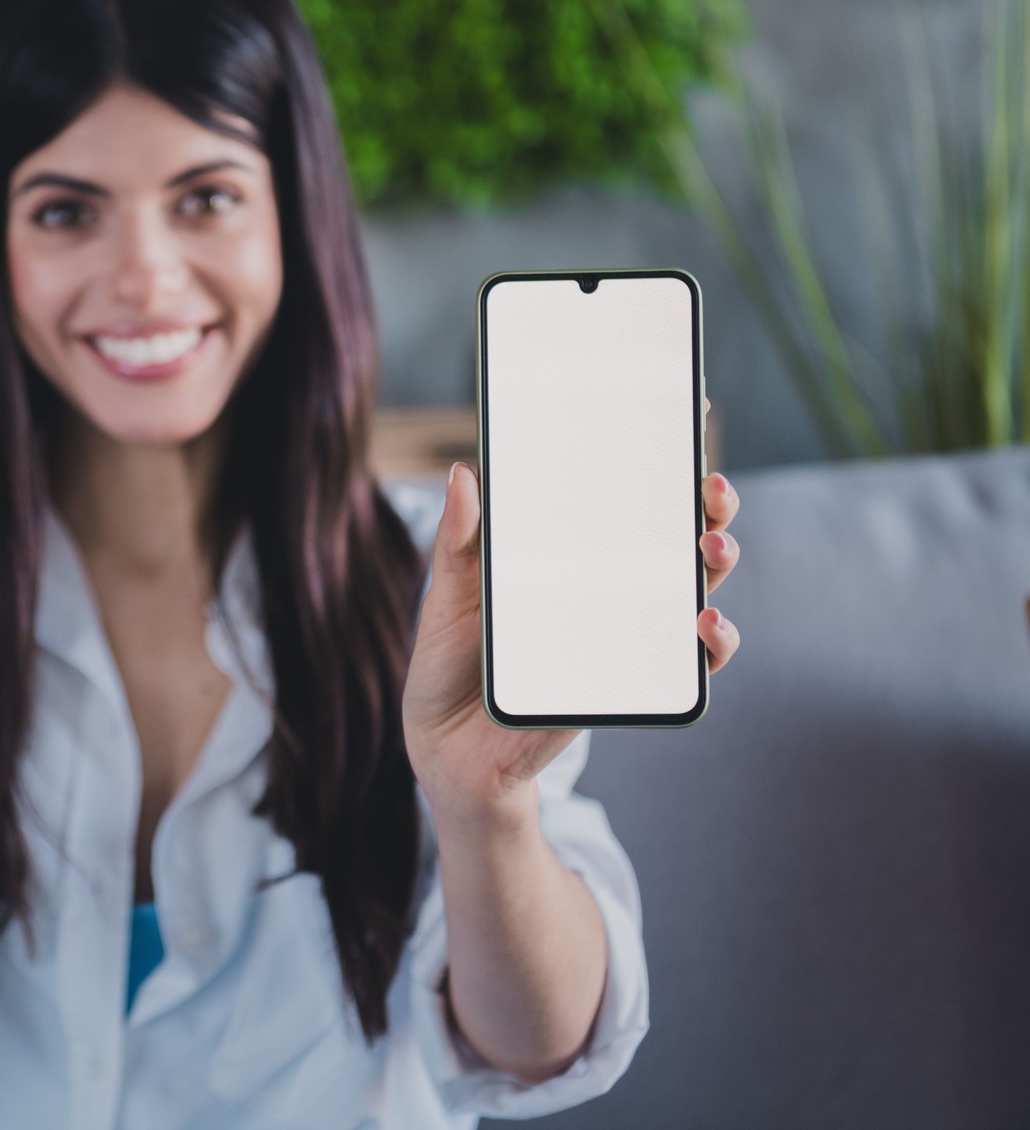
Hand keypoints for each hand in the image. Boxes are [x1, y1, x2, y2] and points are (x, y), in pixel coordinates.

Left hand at [401, 402, 742, 822]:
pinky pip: (684, 666)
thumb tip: (463, 473)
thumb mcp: (450, 595)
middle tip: (710, 485)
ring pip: (693, 593)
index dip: (662, 462)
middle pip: (676, 539)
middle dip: (707, 506)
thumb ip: (459, 541)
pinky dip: (707, 646)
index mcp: (568, 558)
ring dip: (717, 566)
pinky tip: (704, 624)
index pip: (626, 501)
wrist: (445, 749)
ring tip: (713, 546)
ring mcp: (622, 637)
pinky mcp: (624, 684)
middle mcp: (607, 592)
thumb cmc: (450, 663)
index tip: (689, 414)